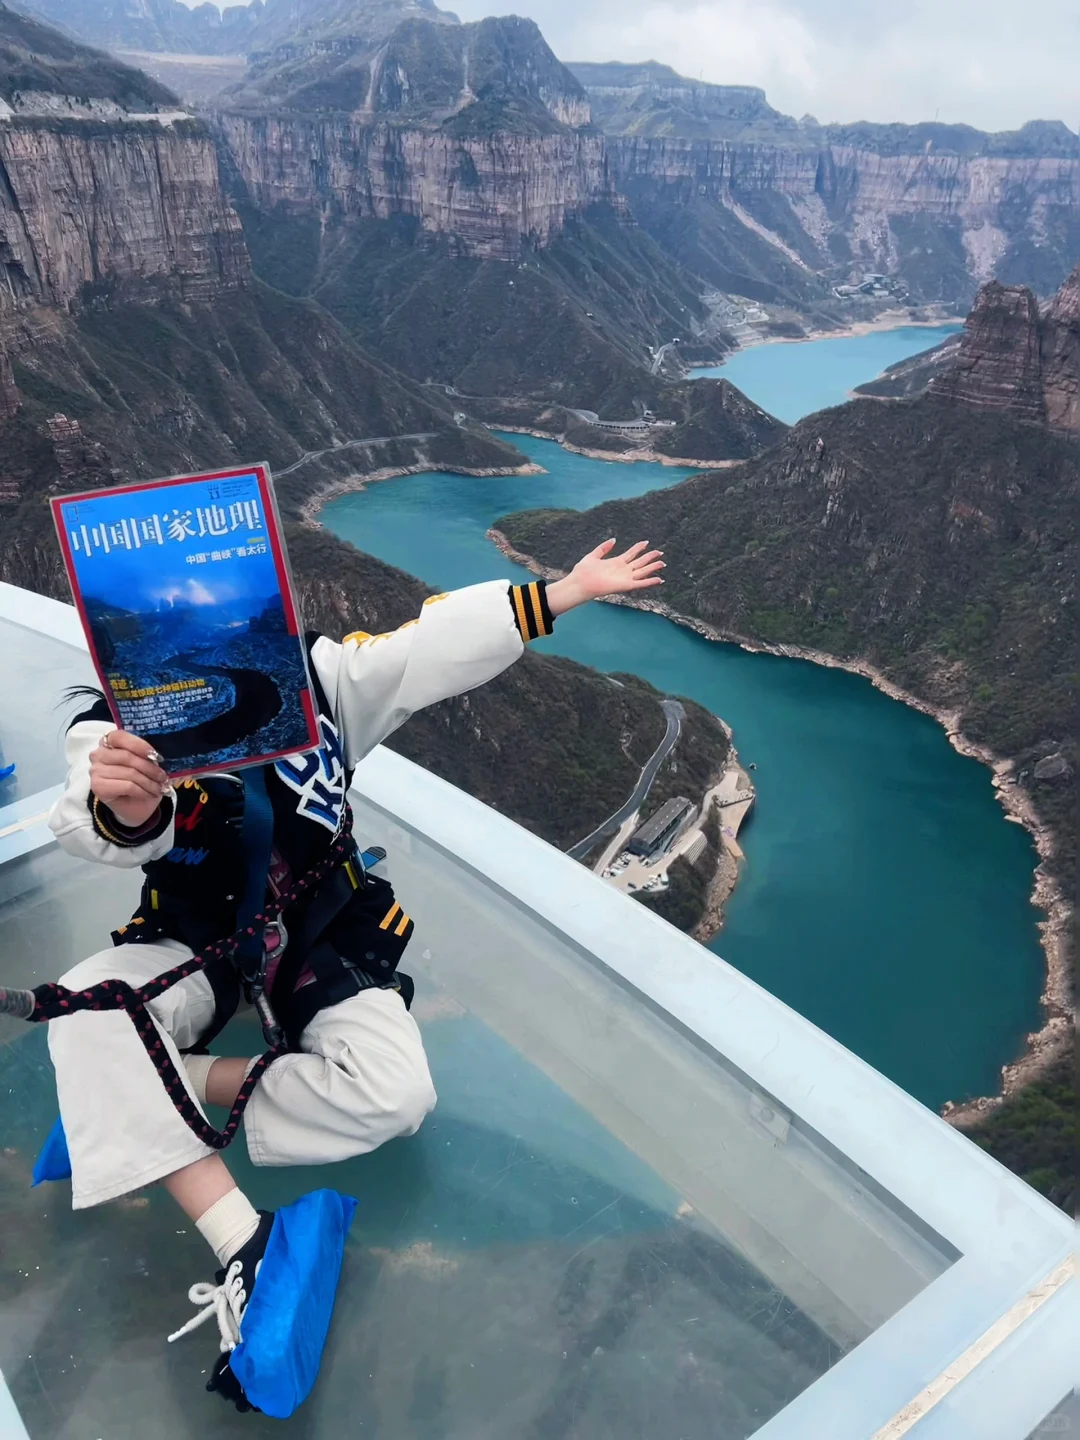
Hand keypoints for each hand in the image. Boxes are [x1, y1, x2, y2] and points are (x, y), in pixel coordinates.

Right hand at [89, 730, 169, 829]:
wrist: (135, 806)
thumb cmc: (140, 780)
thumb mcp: (145, 763)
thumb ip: (146, 754)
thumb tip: (157, 756)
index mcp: (108, 742)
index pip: (120, 737)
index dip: (139, 745)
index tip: (156, 756)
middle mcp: (98, 754)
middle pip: (127, 756)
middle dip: (150, 768)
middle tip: (163, 777)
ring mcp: (95, 771)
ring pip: (130, 773)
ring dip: (149, 782)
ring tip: (160, 788)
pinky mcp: (98, 787)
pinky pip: (127, 786)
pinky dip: (143, 791)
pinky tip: (150, 794)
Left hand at [547, 539, 664, 616]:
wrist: (580, 583)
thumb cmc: (584, 571)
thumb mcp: (593, 555)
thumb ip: (603, 548)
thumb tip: (614, 539)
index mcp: (616, 562)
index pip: (631, 553)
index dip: (639, 547)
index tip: (646, 542)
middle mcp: (622, 570)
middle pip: (640, 562)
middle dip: (650, 557)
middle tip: (660, 552)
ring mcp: (625, 578)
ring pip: (643, 571)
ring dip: (653, 567)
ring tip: (662, 563)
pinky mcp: (626, 585)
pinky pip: (641, 583)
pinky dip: (650, 582)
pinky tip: (659, 579)